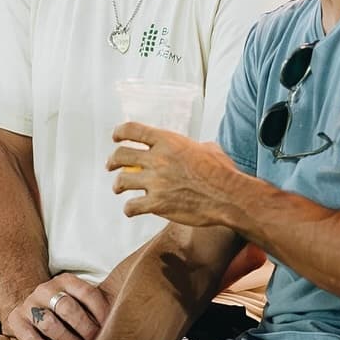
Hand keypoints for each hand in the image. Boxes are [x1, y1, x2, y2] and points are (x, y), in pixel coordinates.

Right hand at [4, 274, 110, 339]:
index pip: (87, 292)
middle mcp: (45, 289)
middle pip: (67, 308)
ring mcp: (28, 304)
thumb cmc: (65, 312)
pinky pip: (30, 338)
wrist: (30, 309)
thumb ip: (95, 309)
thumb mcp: (79, 302)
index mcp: (65, 280)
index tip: (111, 328)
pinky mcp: (15, 320)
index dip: (102, 311)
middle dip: (84, 328)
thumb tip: (124, 324)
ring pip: (48, 323)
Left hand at [107, 123, 238, 225]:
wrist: (229, 196)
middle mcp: (158, 159)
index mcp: (168, 141)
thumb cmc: (223, 173)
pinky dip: (129, 208)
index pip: (133, 130)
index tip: (115, 138)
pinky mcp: (157, 203)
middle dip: (113, 161)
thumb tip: (193, 148)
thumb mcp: (208, 148)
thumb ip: (192, 146)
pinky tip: (132, 209)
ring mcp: (155, 182)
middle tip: (111, 165)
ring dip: (118, 185)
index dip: (119, 133)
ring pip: (122, 181)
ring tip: (119, 188)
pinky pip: (132, 206)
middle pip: (121, 155)